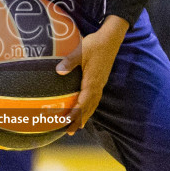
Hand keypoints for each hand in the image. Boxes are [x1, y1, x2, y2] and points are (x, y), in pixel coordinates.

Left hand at [56, 15, 128, 133]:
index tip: (67, 122)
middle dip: (79, 120)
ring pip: (93, 104)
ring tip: (77, 126)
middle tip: (70, 131)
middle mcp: (97, 85)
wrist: (110, 39)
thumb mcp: (80, 51)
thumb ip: (69, 62)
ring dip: (85, 115)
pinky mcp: (100, 80)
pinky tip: (85, 108)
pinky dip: (89, 107)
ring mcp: (100, 83)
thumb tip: (58, 71)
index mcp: (92, 81)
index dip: (75, 113)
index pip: (83, 102)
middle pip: (89, 107)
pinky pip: (94, 98)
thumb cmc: (95, 44)